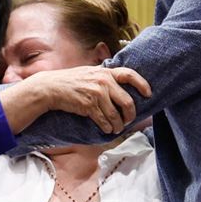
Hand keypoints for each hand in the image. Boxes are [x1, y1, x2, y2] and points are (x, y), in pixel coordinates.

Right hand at [22, 65, 150, 133]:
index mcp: (106, 72)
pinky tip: (106, 129)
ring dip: (118, 125)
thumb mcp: (90, 72)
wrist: (52, 87)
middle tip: (128, 120)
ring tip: (116, 128)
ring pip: (116, 115)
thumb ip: (105, 76)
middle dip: (130, 115)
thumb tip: (122, 85)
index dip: (142, 84)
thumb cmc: (72, 81)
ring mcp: (96, 94)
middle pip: (127, 102)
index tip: (148, 94)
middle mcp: (103, 81)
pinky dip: (107, 127)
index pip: (130, 75)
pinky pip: (104, 121)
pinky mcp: (88, 106)